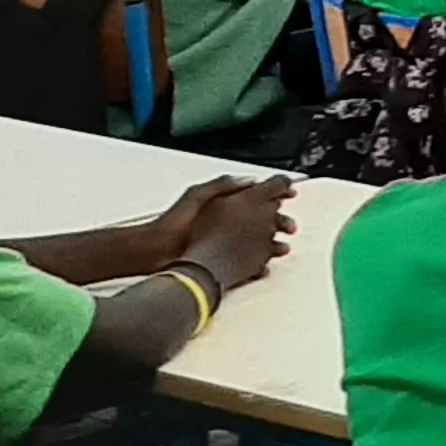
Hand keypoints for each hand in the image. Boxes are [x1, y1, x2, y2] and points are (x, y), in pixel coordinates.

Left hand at [149, 177, 291, 292]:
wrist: (153, 250)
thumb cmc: (172, 222)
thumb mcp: (197, 195)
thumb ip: (221, 185)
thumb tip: (250, 181)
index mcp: (224, 202)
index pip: (257, 193)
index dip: (276, 192)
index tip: (292, 192)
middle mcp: (227, 220)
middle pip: (262, 217)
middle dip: (279, 220)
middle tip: (291, 227)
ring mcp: (224, 239)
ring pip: (259, 239)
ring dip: (273, 243)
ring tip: (283, 248)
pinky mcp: (221, 257)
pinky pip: (247, 258)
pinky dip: (260, 260)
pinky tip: (267, 264)